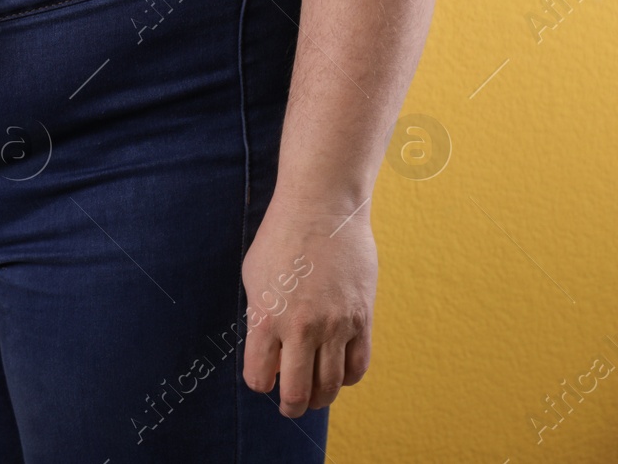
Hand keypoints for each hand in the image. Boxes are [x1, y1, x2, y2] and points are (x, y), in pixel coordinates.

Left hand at [240, 196, 375, 417]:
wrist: (321, 210)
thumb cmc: (280, 239)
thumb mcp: (254, 278)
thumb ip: (260, 317)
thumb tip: (269, 353)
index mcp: (266, 318)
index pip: (259, 376)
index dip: (260, 384)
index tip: (263, 381)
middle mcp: (301, 328)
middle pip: (298, 392)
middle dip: (291, 406)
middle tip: (289, 408)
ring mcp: (335, 326)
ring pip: (331, 385)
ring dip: (321, 397)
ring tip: (314, 395)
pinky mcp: (362, 319)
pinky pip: (358, 366)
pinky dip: (347, 378)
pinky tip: (338, 374)